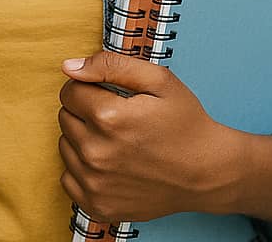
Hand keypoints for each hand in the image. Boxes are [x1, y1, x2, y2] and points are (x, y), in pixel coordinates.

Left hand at [58, 50, 248, 224]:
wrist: (206, 171)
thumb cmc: (184, 123)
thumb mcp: (158, 79)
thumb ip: (110, 65)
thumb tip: (69, 66)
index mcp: (109, 117)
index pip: (70, 91)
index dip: (87, 87)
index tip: (105, 93)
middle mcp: (97, 153)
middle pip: (65, 118)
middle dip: (84, 111)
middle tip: (114, 116)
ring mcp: (96, 183)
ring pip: (65, 146)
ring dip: (82, 138)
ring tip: (114, 139)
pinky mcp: (98, 205)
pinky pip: (68, 178)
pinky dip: (82, 168)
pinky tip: (107, 163)